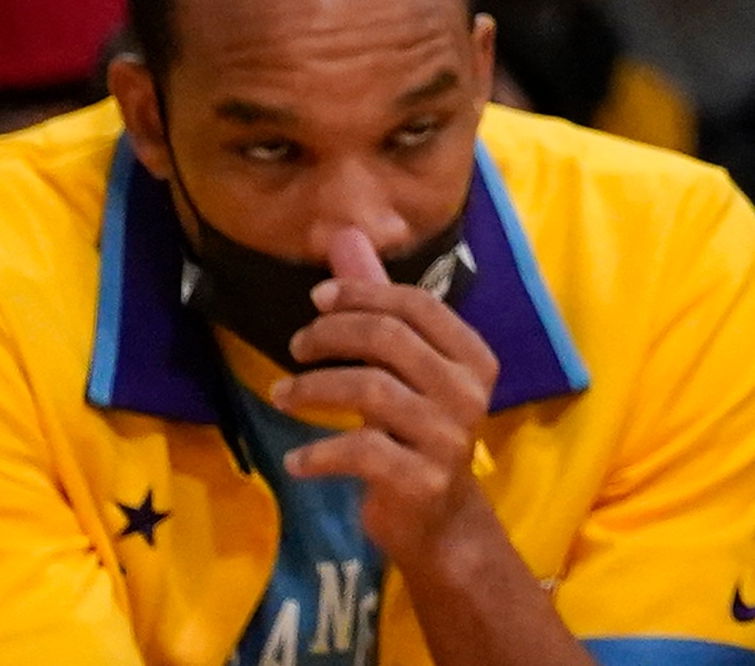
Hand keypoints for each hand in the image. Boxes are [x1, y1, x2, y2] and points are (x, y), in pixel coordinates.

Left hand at [277, 227, 503, 564]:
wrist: (438, 520)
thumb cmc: (417, 431)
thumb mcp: (404, 367)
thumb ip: (378, 305)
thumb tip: (345, 235)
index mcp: (472, 355)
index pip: (416, 305)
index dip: (362, 294)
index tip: (317, 301)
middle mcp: (468, 390)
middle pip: (390, 340)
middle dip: (331, 336)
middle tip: (294, 348)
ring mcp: (448, 435)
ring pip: (370, 390)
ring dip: (313, 389)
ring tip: (282, 395)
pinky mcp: (421, 478)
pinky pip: (361, 450)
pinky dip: (319, 451)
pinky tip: (296, 458)